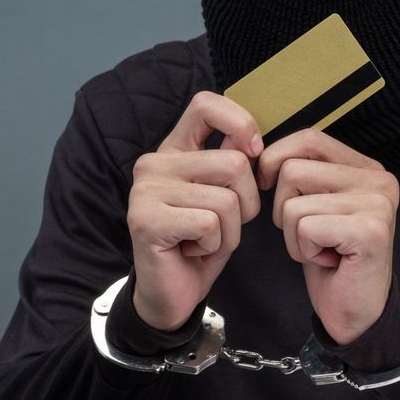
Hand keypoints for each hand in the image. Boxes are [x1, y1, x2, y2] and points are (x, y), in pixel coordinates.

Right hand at [127, 92, 261, 330]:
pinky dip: (215, 245)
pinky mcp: (146, 220)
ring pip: (226, 199)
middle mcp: (154, 163)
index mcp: (174, 150)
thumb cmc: (201, 244)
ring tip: (204, 241)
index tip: (254, 153)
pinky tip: (192, 251)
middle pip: (234, 164)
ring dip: (230, 231)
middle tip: (221, 227)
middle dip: (246, 204)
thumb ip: (232, 164)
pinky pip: (210, 224)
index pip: (206, 104)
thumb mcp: (225, 198)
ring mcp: (145, 191)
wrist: (171, 295)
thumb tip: (249, 141)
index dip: (240, 123)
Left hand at [257, 129, 398, 344]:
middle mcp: (379, 180)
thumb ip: (301, 173)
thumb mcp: (314, 206)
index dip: (277, 159)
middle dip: (284, 209)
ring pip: (293, 202)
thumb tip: (256, 151)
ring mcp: (378, 204)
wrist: (355, 313)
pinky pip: (304, 226)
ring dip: (294, 235)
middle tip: (311, 236)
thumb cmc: (330, 259)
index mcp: (367, 169)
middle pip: (293, 170)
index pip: (309, 139)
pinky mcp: (369, 231)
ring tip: (321, 250)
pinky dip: (304, 250)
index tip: (269, 186)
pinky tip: (327, 261)